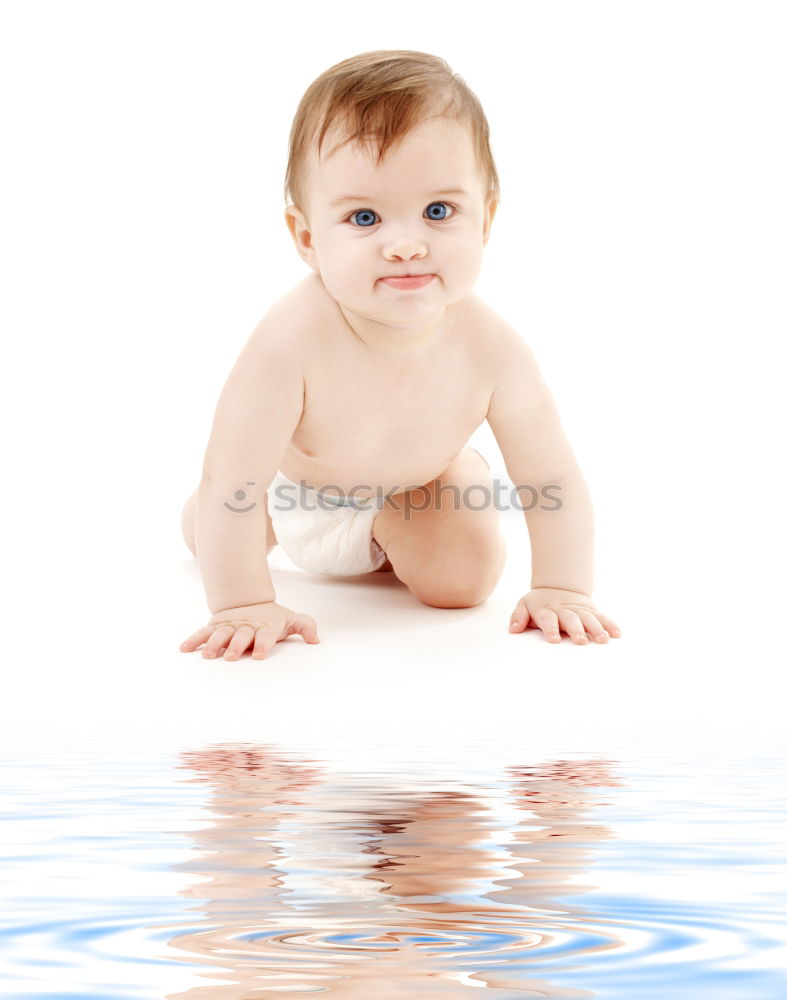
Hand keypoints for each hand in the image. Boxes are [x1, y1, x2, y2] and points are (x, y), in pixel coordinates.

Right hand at [180, 602, 319, 660]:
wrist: (250, 601)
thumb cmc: (272, 617)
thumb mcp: (291, 619)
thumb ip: (305, 626)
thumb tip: (316, 640)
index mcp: (265, 627)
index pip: (265, 636)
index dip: (263, 645)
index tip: (259, 656)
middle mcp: (246, 626)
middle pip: (241, 636)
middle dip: (236, 646)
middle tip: (232, 657)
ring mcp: (229, 625)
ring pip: (220, 634)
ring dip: (214, 644)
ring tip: (208, 655)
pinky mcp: (216, 625)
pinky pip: (203, 632)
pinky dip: (193, 639)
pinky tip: (184, 649)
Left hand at [508, 588, 620, 644]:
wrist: (558, 585)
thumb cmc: (539, 603)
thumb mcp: (524, 605)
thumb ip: (518, 616)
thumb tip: (513, 629)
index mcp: (546, 610)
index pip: (548, 620)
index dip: (550, 629)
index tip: (554, 640)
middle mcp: (564, 610)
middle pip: (570, 619)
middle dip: (576, 630)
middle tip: (581, 641)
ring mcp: (579, 610)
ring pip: (588, 618)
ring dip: (596, 629)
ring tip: (603, 640)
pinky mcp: (591, 611)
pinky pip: (601, 617)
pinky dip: (609, 624)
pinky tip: (616, 634)